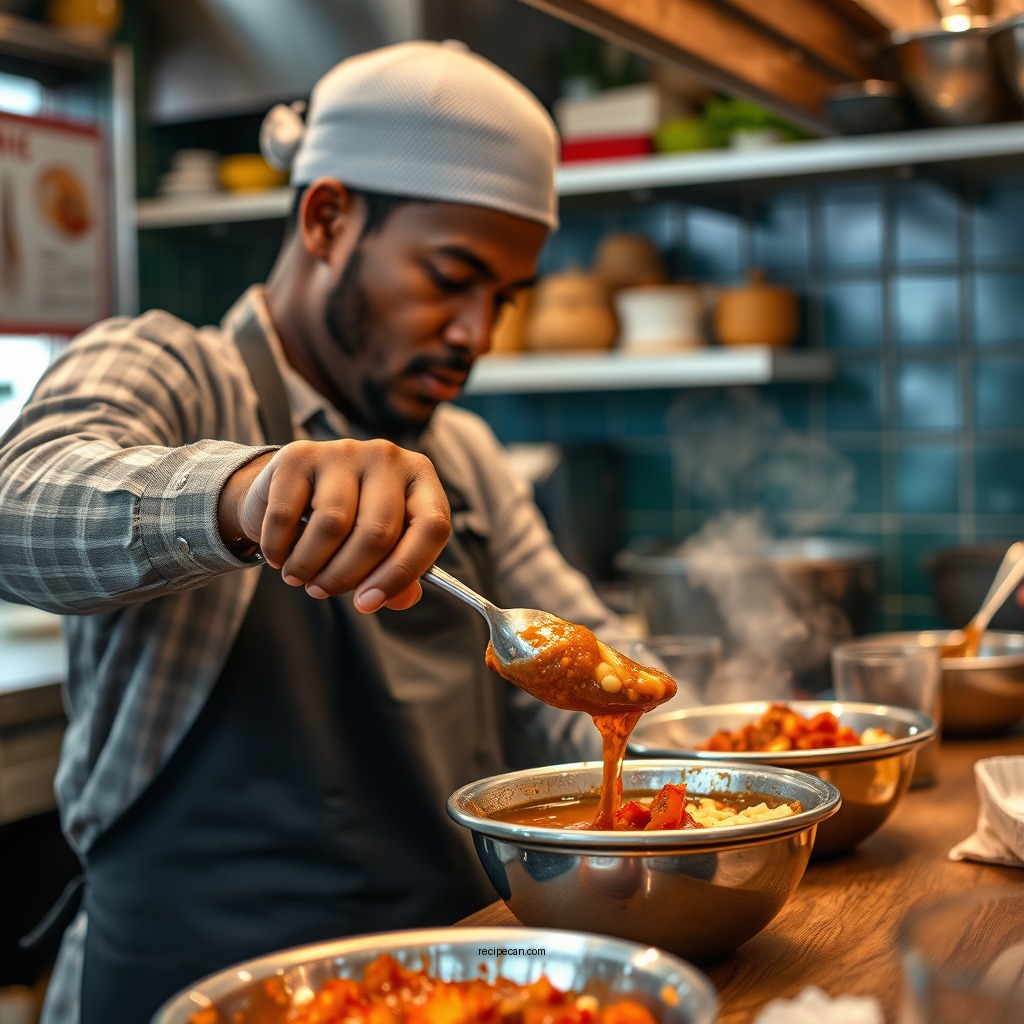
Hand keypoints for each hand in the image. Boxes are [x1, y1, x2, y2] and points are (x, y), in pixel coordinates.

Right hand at [218, 439, 450, 610]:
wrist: (292, 488)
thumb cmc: (350, 522)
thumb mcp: (382, 546)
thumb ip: (400, 575)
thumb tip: (404, 599)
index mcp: (421, 479)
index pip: (431, 528)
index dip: (401, 573)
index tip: (369, 603)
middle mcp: (388, 458)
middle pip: (377, 533)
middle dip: (346, 576)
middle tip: (323, 592)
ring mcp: (344, 451)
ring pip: (333, 525)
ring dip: (310, 566)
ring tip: (300, 578)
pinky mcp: (299, 455)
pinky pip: (287, 515)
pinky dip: (279, 548)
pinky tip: (279, 557)